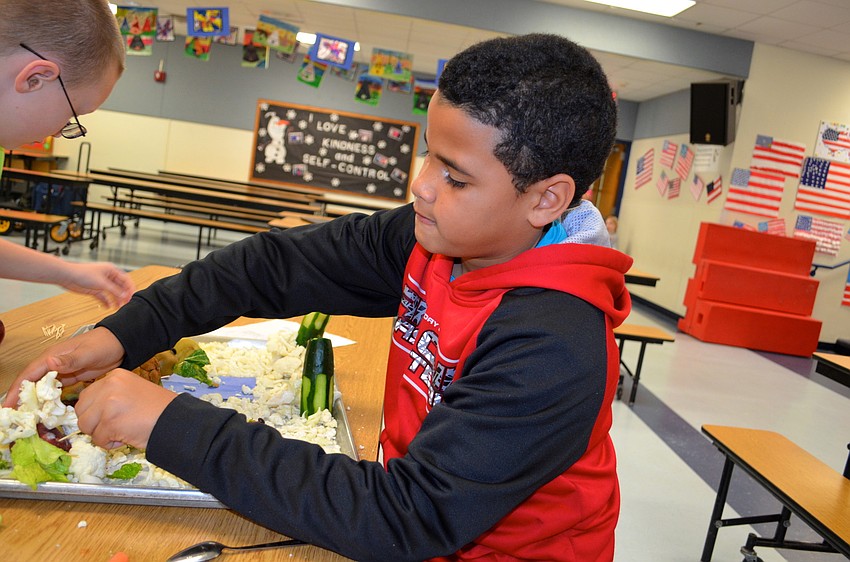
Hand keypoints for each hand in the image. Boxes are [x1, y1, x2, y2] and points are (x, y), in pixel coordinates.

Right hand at [2, 327, 124, 406]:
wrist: (121, 343)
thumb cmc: (103, 344)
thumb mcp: (87, 352)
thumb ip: (70, 360)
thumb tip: (49, 363)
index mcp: (52, 357)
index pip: (28, 375)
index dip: (16, 390)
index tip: (7, 406)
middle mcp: (52, 364)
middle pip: (31, 383)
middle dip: (21, 399)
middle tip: (14, 417)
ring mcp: (61, 371)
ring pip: (42, 388)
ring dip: (34, 401)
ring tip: (26, 418)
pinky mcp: (70, 377)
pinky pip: (55, 390)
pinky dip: (48, 400)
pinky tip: (46, 411)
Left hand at [60, 262, 134, 307]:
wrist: (67, 276)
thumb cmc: (82, 273)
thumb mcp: (102, 283)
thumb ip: (114, 290)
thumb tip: (124, 295)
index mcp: (111, 270)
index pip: (125, 279)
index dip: (130, 288)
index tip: (132, 296)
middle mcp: (108, 277)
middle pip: (120, 287)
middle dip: (123, 295)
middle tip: (126, 303)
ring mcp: (101, 283)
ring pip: (113, 293)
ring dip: (116, 300)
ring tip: (119, 307)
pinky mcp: (95, 290)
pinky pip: (104, 297)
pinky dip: (106, 302)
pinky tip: (108, 306)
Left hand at [75, 370, 177, 449]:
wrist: (176, 420)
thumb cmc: (157, 409)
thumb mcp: (132, 391)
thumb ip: (110, 396)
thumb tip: (90, 412)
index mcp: (115, 376)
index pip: (87, 396)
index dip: (95, 411)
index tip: (111, 416)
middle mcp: (109, 385)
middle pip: (81, 411)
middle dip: (94, 423)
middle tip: (116, 425)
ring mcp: (108, 403)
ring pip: (86, 426)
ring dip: (101, 434)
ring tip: (121, 431)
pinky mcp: (110, 422)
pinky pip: (98, 439)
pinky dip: (110, 443)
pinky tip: (126, 436)